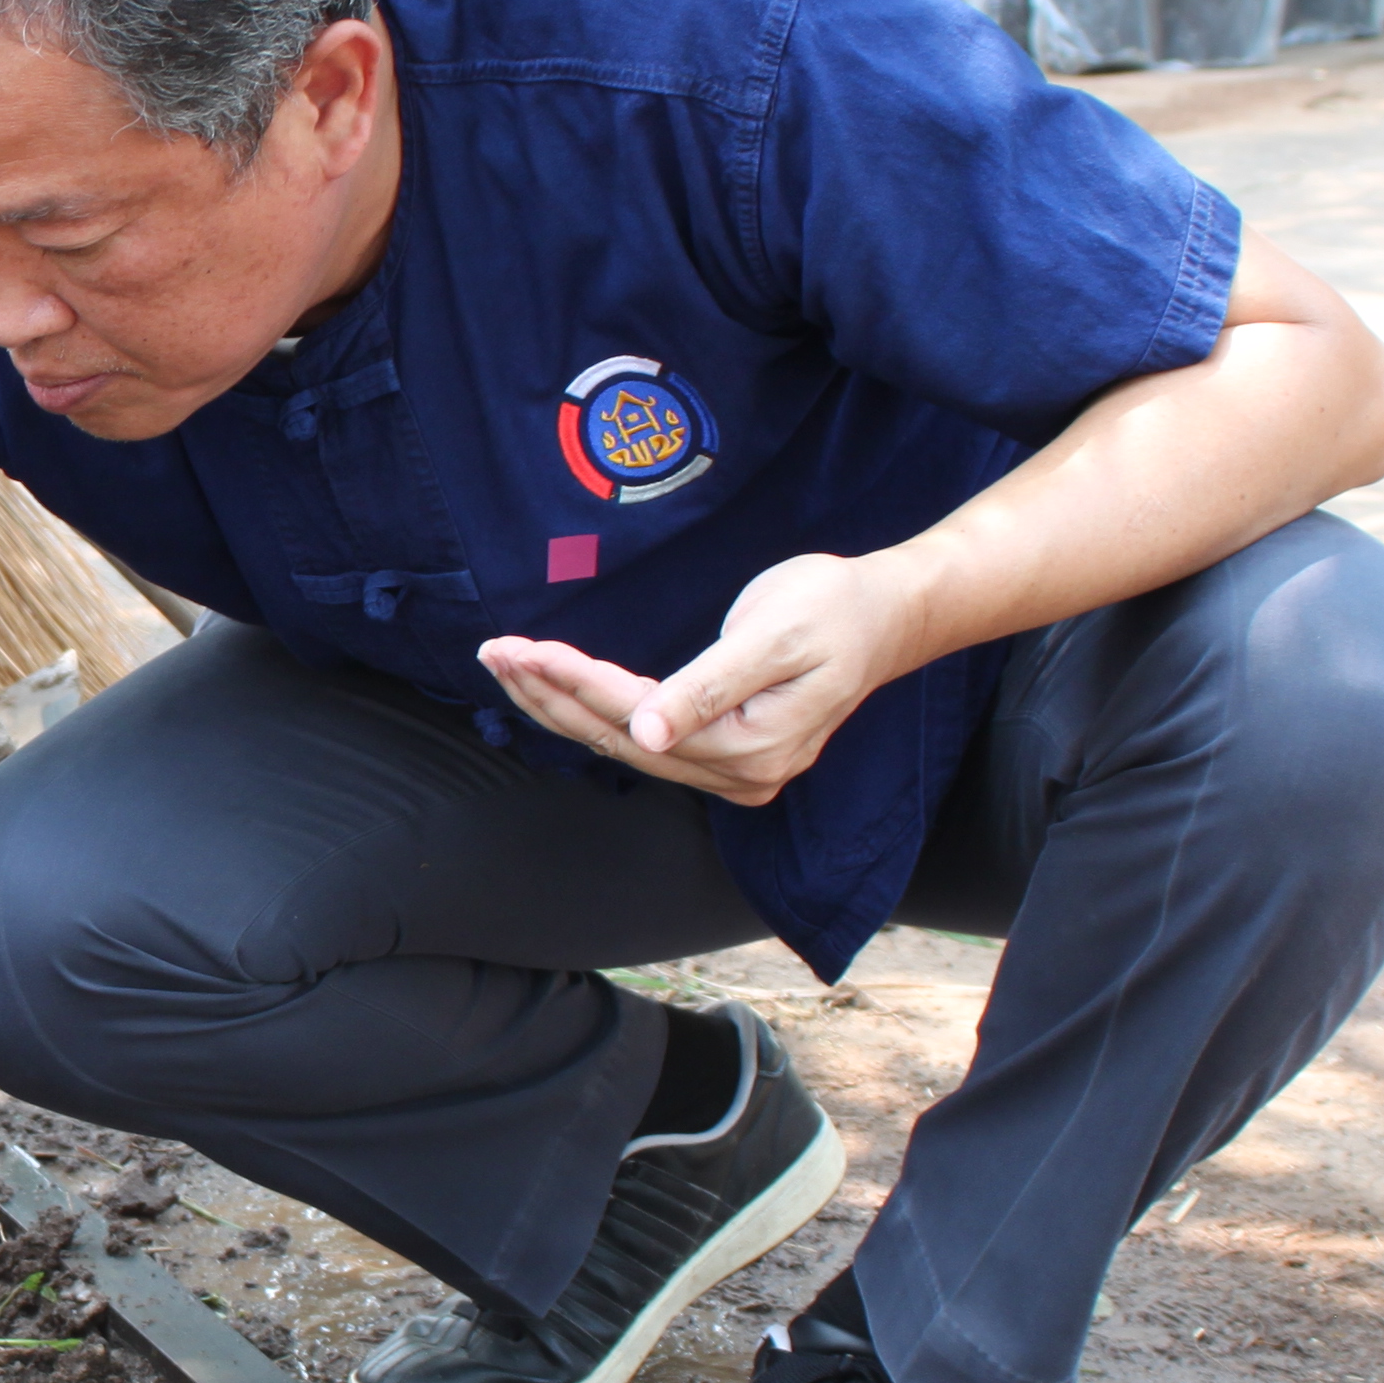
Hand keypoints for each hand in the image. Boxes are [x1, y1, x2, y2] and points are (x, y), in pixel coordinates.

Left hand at [482, 551, 922, 807]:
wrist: (890, 615)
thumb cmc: (838, 609)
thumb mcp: (775, 635)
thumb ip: (710, 687)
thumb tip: (647, 735)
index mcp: (750, 746)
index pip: (636, 718)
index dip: (574, 683)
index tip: (521, 648)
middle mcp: (739, 773)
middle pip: (618, 741)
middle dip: (550, 696)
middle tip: (494, 652)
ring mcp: (733, 769)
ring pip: (623, 744)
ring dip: (560, 706)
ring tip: (506, 665)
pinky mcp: (726, 751)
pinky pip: (642, 740)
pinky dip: (593, 711)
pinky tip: (553, 689)